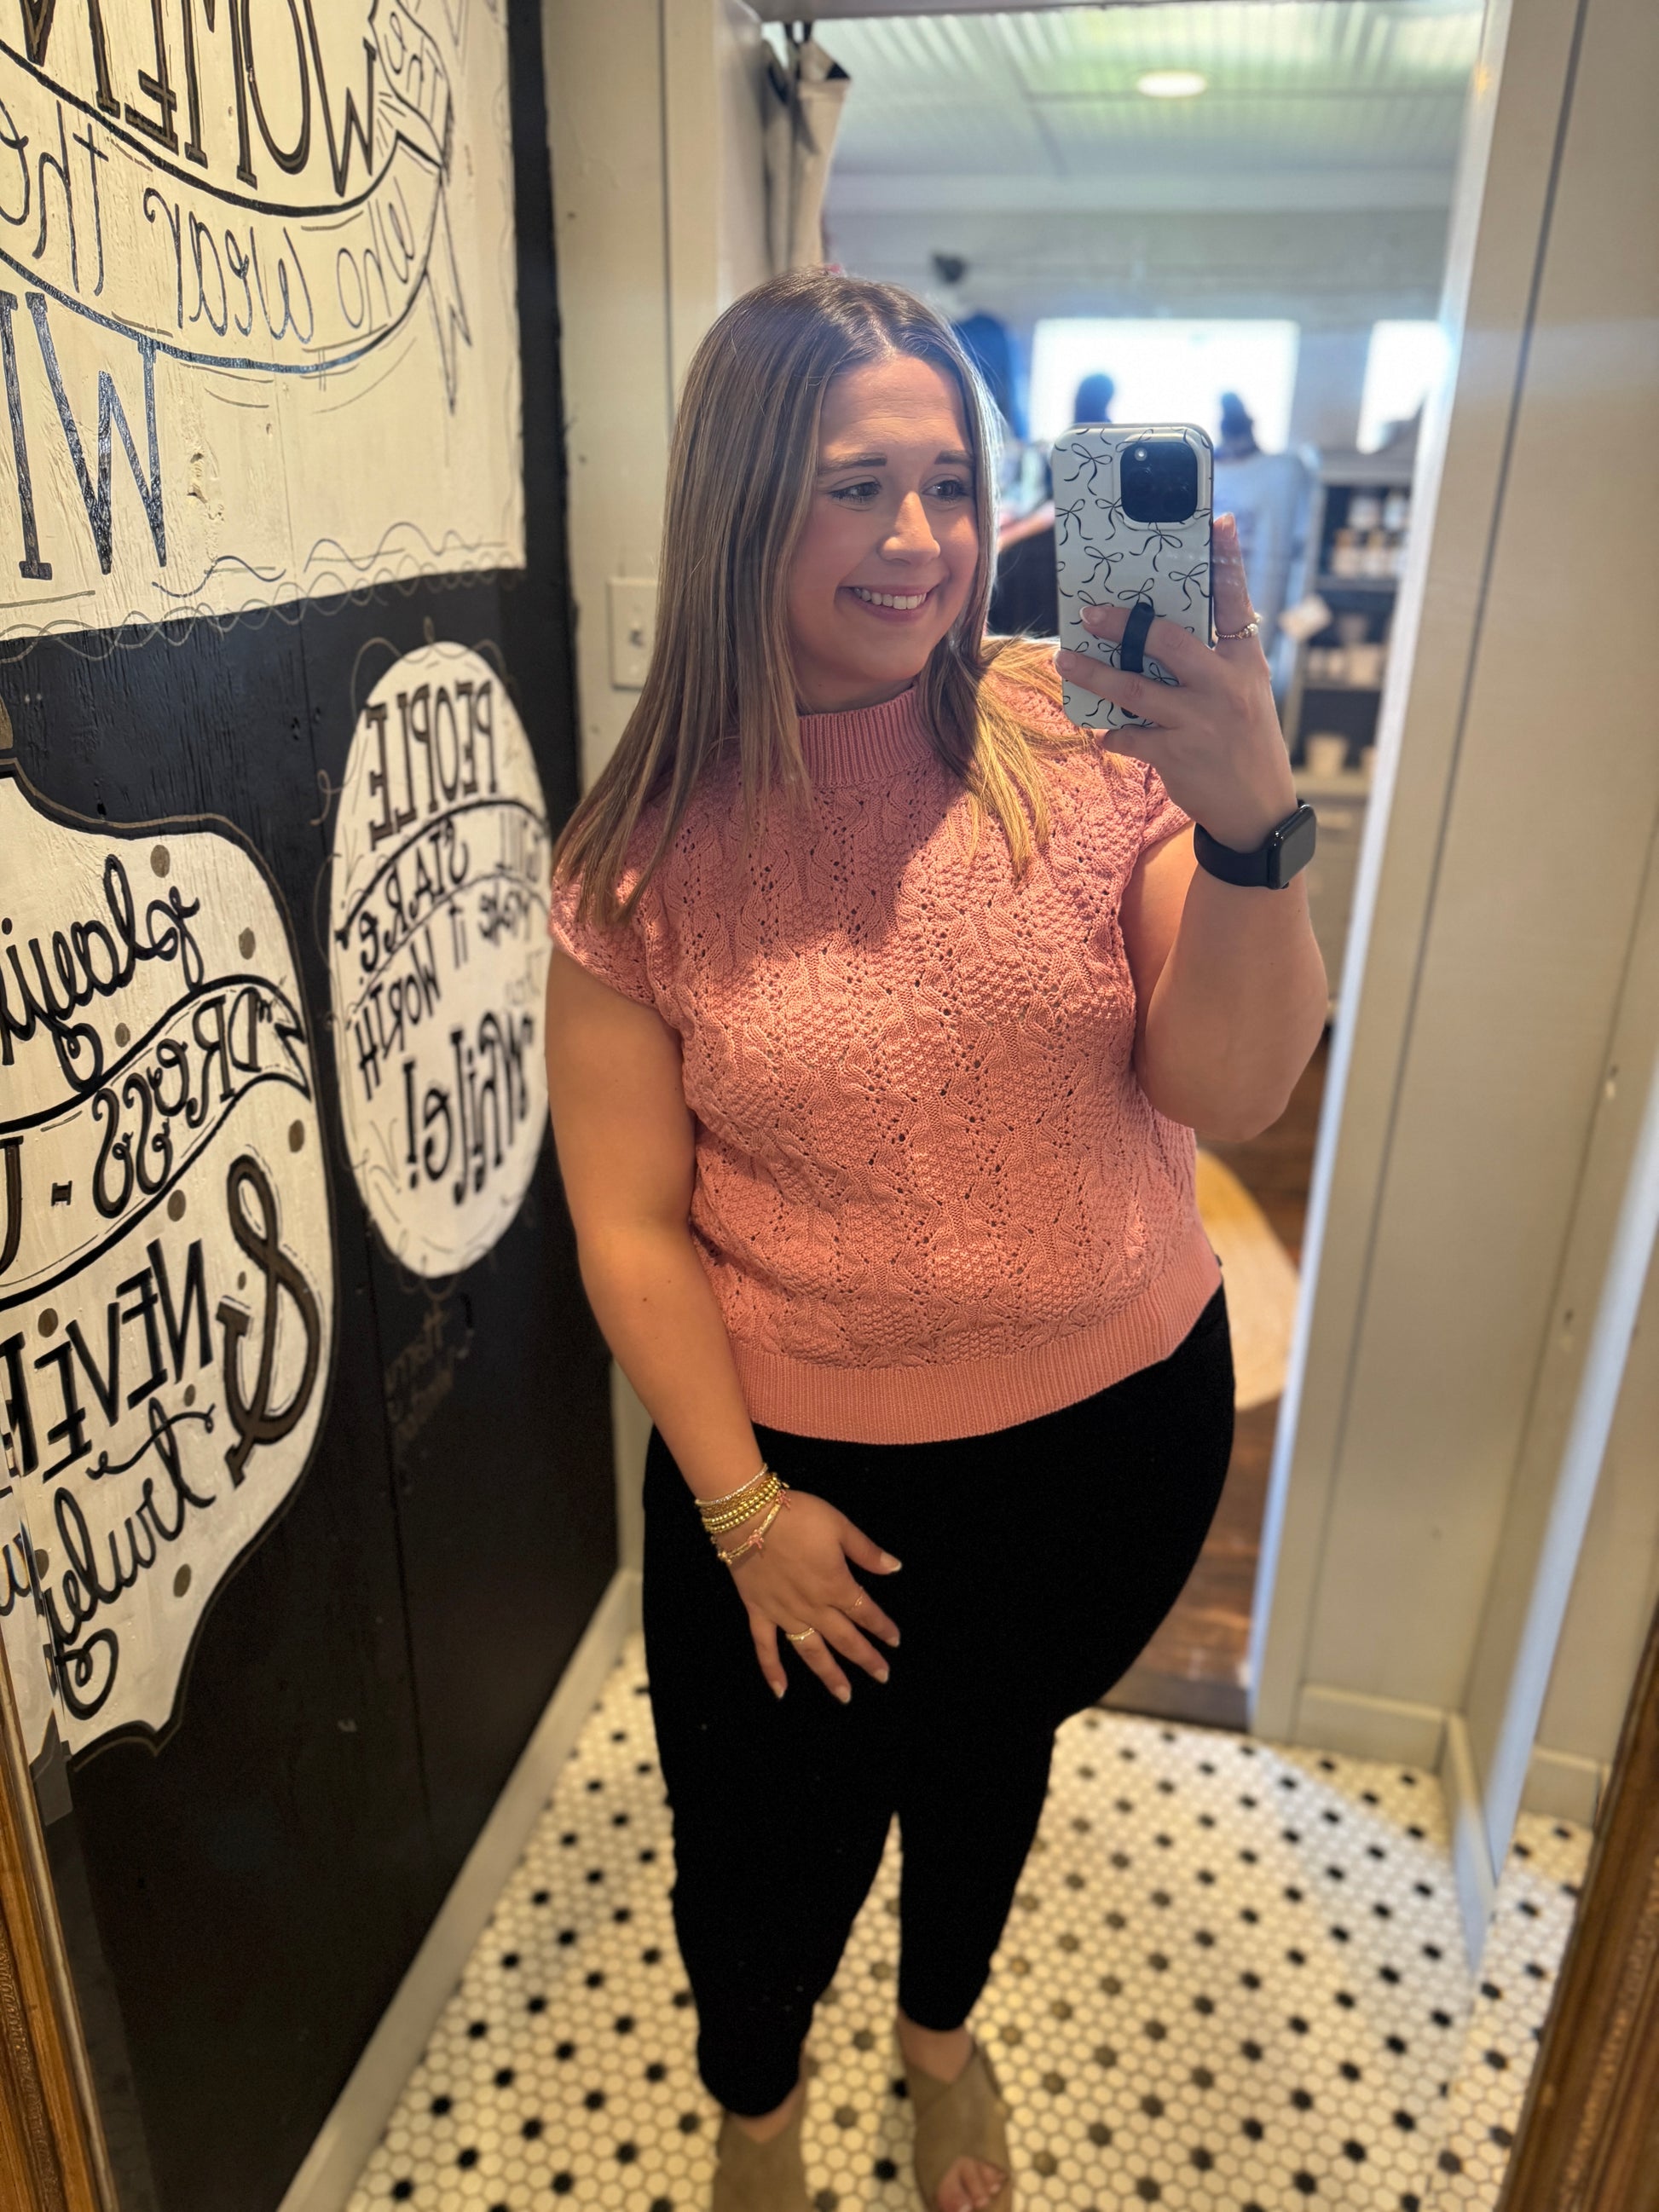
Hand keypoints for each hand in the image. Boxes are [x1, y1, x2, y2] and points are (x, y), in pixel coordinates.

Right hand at [728, 1489, 901, 1702]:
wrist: (749, 1515)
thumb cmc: (798, 1516)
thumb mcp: (840, 1526)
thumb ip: (867, 1552)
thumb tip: (895, 1568)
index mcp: (835, 1585)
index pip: (865, 1612)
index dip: (882, 1627)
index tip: (895, 1641)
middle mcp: (813, 1607)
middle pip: (844, 1639)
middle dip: (865, 1658)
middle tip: (882, 1676)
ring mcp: (784, 1613)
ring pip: (810, 1651)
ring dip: (829, 1674)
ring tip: (845, 1696)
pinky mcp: (758, 1612)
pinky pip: (765, 1647)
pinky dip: (772, 1670)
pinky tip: (781, 1691)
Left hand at [1054, 513, 1297, 852]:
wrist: (1256, 808)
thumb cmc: (1245, 739)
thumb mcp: (1247, 689)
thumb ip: (1218, 653)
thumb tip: (1171, 621)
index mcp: (1244, 662)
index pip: (1236, 603)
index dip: (1228, 560)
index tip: (1219, 521)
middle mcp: (1224, 686)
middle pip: (1169, 641)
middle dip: (1125, 625)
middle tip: (1090, 613)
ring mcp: (1199, 721)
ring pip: (1135, 689)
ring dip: (1094, 674)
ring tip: (1064, 660)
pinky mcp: (1176, 755)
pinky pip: (1129, 736)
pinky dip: (1111, 732)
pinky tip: (1100, 729)